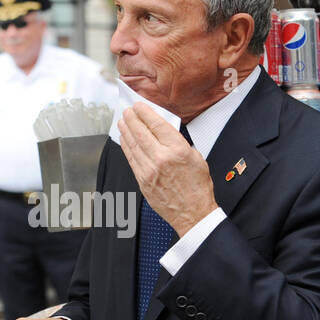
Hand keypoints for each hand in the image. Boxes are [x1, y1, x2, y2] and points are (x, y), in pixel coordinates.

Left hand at [118, 103, 216, 235]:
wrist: (193, 213)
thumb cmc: (197, 187)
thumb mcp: (196, 157)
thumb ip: (179, 143)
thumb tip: (164, 132)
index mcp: (177, 150)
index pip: (156, 125)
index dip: (144, 113)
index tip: (138, 106)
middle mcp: (161, 158)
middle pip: (141, 132)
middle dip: (132, 119)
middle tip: (127, 111)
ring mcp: (149, 170)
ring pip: (133, 145)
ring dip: (126, 131)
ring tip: (122, 122)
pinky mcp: (142, 181)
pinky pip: (131, 159)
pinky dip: (126, 147)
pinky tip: (124, 140)